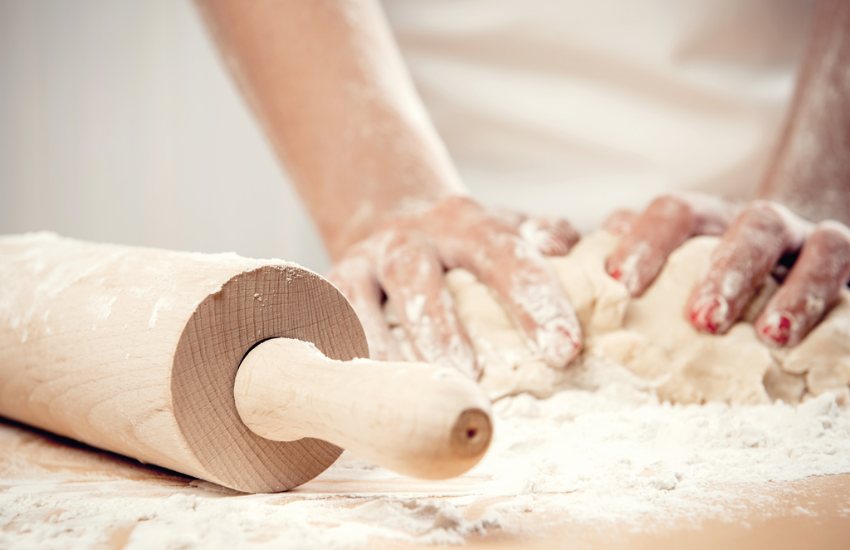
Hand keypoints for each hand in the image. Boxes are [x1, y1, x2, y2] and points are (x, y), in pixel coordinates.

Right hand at [327, 196, 581, 377]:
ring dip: (385, 350)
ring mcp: (365, 261)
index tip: (563, 349)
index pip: (504, 256)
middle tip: (469, 380)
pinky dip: (340, 354)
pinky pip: (328, 319)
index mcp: (466, 225)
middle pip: (419, 278)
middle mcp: (410, 239)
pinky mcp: (331, 284)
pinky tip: (360, 396)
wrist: (390, 217)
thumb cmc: (463, 243)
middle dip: (442, 330)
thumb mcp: (507, 227)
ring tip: (409, 398)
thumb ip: (546, 234)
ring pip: (365, 303)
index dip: (534, 300)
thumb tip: (562, 246)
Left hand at [605, 194, 849, 346]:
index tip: (623, 281)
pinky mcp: (838, 261)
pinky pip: (837, 261)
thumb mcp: (662, 275)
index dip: (646, 240)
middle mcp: (746, 222)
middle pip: (738, 221)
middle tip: (701, 319)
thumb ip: (607, 265)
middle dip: (719, 268)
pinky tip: (799, 334)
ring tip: (769, 334)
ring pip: (787, 236)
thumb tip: (546, 249)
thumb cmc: (704, 287)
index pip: (672, 214)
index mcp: (700, 222)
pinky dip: (820, 295)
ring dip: (781, 286)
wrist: (791, 277)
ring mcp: (795, 237)